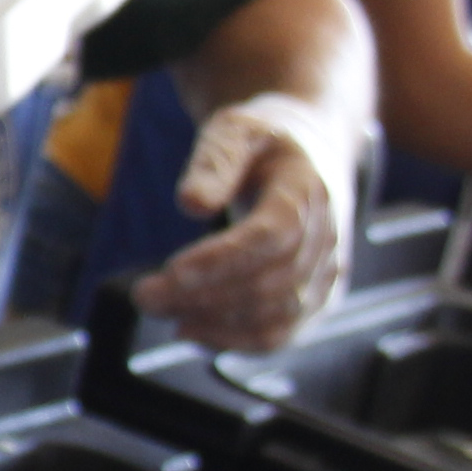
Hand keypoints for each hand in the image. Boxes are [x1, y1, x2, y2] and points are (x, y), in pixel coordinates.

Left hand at [126, 95, 356, 349]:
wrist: (313, 156)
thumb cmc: (265, 143)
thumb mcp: (237, 130)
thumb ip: (215, 161)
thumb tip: (191, 203)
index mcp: (308, 189)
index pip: (273, 234)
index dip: (224, 259)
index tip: (172, 271)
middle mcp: (327, 237)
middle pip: (269, 282)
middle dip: (202, 295)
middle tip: (144, 295)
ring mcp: (328, 273)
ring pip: (275, 316)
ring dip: (213, 321)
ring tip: (159, 309)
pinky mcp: (319, 299)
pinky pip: (280, 333)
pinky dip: (234, 340)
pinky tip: (190, 329)